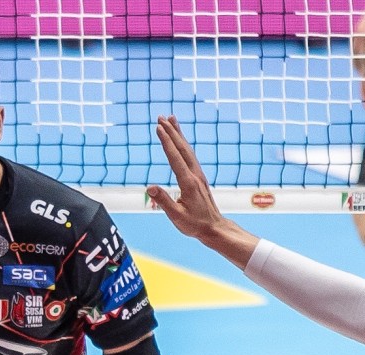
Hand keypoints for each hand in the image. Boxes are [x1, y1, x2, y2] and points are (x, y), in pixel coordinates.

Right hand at [147, 116, 238, 246]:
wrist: (214, 228)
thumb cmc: (194, 225)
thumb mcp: (177, 216)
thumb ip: (164, 201)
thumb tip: (150, 187)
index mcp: (188, 183)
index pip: (175, 158)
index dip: (166, 142)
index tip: (158, 128)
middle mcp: (195, 175)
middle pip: (182, 148)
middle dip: (171, 131)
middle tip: (160, 117)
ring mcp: (198, 175)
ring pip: (187, 149)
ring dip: (178, 134)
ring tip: (170, 119)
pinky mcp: (199, 177)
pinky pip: (190, 155)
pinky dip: (183, 144)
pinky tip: (179, 139)